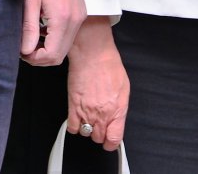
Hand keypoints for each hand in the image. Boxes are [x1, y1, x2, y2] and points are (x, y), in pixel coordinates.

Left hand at [20, 0, 85, 65]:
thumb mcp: (30, 1)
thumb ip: (29, 28)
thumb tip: (25, 51)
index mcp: (63, 18)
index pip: (52, 54)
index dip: (35, 59)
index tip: (22, 52)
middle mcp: (75, 20)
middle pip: (59, 55)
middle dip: (41, 58)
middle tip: (25, 49)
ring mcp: (80, 17)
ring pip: (64, 47)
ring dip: (48, 49)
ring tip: (31, 40)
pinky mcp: (80, 14)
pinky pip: (69, 36)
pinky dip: (56, 40)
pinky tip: (43, 30)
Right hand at [65, 17, 128, 150]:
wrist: (93, 54)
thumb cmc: (109, 66)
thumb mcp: (124, 89)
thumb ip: (120, 108)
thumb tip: (117, 120)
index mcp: (117, 110)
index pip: (114, 139)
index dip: (112, 142)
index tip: (110, 140)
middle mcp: (102, 114)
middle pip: (99, 137)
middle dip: (100, 132)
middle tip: (100, 122)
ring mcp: (87, 112)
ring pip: (86, 133)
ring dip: (87, 128)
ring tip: (89, 116)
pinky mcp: (73, 107)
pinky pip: (73, 128)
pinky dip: (75, 125)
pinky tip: (78, 116)